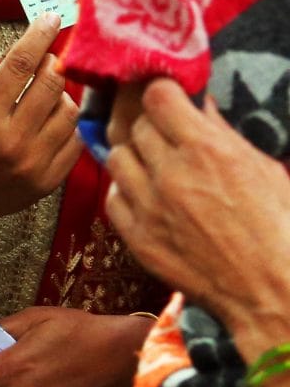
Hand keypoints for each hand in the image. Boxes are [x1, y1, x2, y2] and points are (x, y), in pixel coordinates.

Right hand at [0, 17, 81, 241]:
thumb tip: (26, 44)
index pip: (18, 67)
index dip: (37, 38)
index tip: (50, 19)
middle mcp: (11, 141)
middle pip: (50, 85)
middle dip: (53, 65)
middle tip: (49, 60)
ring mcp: (35, 163)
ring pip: (69, 111)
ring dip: (62, 95)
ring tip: (47, 96)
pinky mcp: (52, 179)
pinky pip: (75, 139)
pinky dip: (67, 124)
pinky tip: (52, 122)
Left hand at [108, 79, 289, 346]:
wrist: (271, 293)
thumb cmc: (281, 228)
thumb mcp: (266, 170)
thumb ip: (225, 134)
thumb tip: (200, 104)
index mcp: (207, 150)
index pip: (156, 96)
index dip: (160, 93)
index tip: (168, 98)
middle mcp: (170, 173)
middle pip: (135, 125)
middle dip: (149, 123)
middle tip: (163, 131)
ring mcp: (149, 206)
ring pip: (116, 157)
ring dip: (133, 154)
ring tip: (153, 162)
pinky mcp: (136, 236)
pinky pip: (114, 197)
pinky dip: (127, 191)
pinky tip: (147, 194)